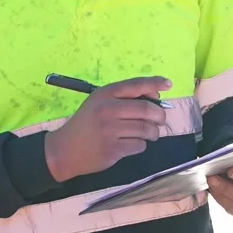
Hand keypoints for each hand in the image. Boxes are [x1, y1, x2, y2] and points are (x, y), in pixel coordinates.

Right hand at [45, 76, 170, 182]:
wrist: (64, 149)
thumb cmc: (85, 124)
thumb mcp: (98, 103)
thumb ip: (123, 98)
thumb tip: (155, 97)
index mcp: (105, 94)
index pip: (135, 85)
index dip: (154, 83)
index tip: (168, 84)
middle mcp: (108, 109)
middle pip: (146, 109)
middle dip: (159, 115)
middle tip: (159, 120)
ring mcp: (110, 130)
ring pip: (146, 129)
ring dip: (152, 132)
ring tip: (148, 134)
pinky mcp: (113, 149)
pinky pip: (139, 145)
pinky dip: (141, 145)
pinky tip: (131, 144)